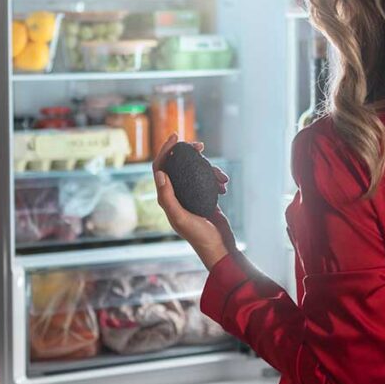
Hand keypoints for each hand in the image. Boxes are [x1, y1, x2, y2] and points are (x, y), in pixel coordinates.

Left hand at [153, 134, 234, 269]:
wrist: (219, 247)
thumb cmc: (199, 235)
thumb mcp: (181, 217)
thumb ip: (168, 197)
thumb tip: (160, 172)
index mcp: (166, 198)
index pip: (160, 167)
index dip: (165, 150)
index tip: (176, 136)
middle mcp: (176, 194)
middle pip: (178, 165)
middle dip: (188, 153)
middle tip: (200, 146)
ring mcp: (190, 195)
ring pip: (195, 170)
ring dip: (209, 168)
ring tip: (222, 177)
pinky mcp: (204, 197)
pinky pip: (207, 179)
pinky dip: (216, 178)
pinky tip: (224, 184)